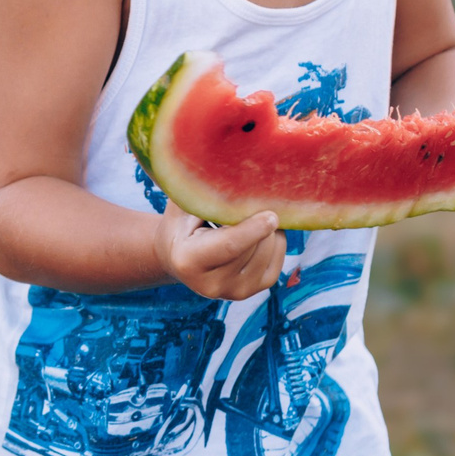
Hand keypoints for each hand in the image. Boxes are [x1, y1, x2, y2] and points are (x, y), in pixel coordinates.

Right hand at [154, 201, 287, 299]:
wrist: (177, 257)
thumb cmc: (180, 222)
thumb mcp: (182, 204)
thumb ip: (199, 188)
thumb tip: (223, 163)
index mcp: (189, 261)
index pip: (229, 246)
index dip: (252, 229)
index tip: (272, 214)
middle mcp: (212, 284)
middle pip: (253, 247)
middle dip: (261, 220)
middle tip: (256, 198)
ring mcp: (234, 292)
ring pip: (268, 252)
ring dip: (268, 229)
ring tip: (251, 215)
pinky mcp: (253, 291)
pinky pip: (277, 260)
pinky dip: (275, 241)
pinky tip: (260, 231)